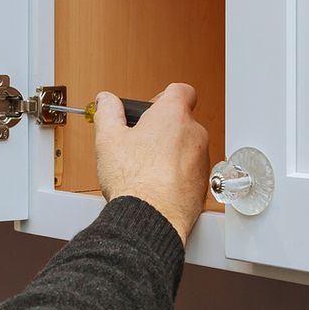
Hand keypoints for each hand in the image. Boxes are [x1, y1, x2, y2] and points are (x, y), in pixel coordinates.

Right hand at [93, 84, 208, 242]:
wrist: (151, 219)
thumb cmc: (135, 180)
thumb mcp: (109, 138)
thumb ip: (108, 112)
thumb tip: (106, 100)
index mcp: (173, 115)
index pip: (180, 90)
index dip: (162, 97)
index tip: (148, 109)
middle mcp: (194, 134)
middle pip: (181, 121)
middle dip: (162, 129)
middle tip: (140, 142)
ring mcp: (201, 160)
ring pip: (187, 147)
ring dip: (171, 152)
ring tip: (145, 167)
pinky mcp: (203, 184)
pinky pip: (190, 171)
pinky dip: (177, 174)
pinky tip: (156, 184)